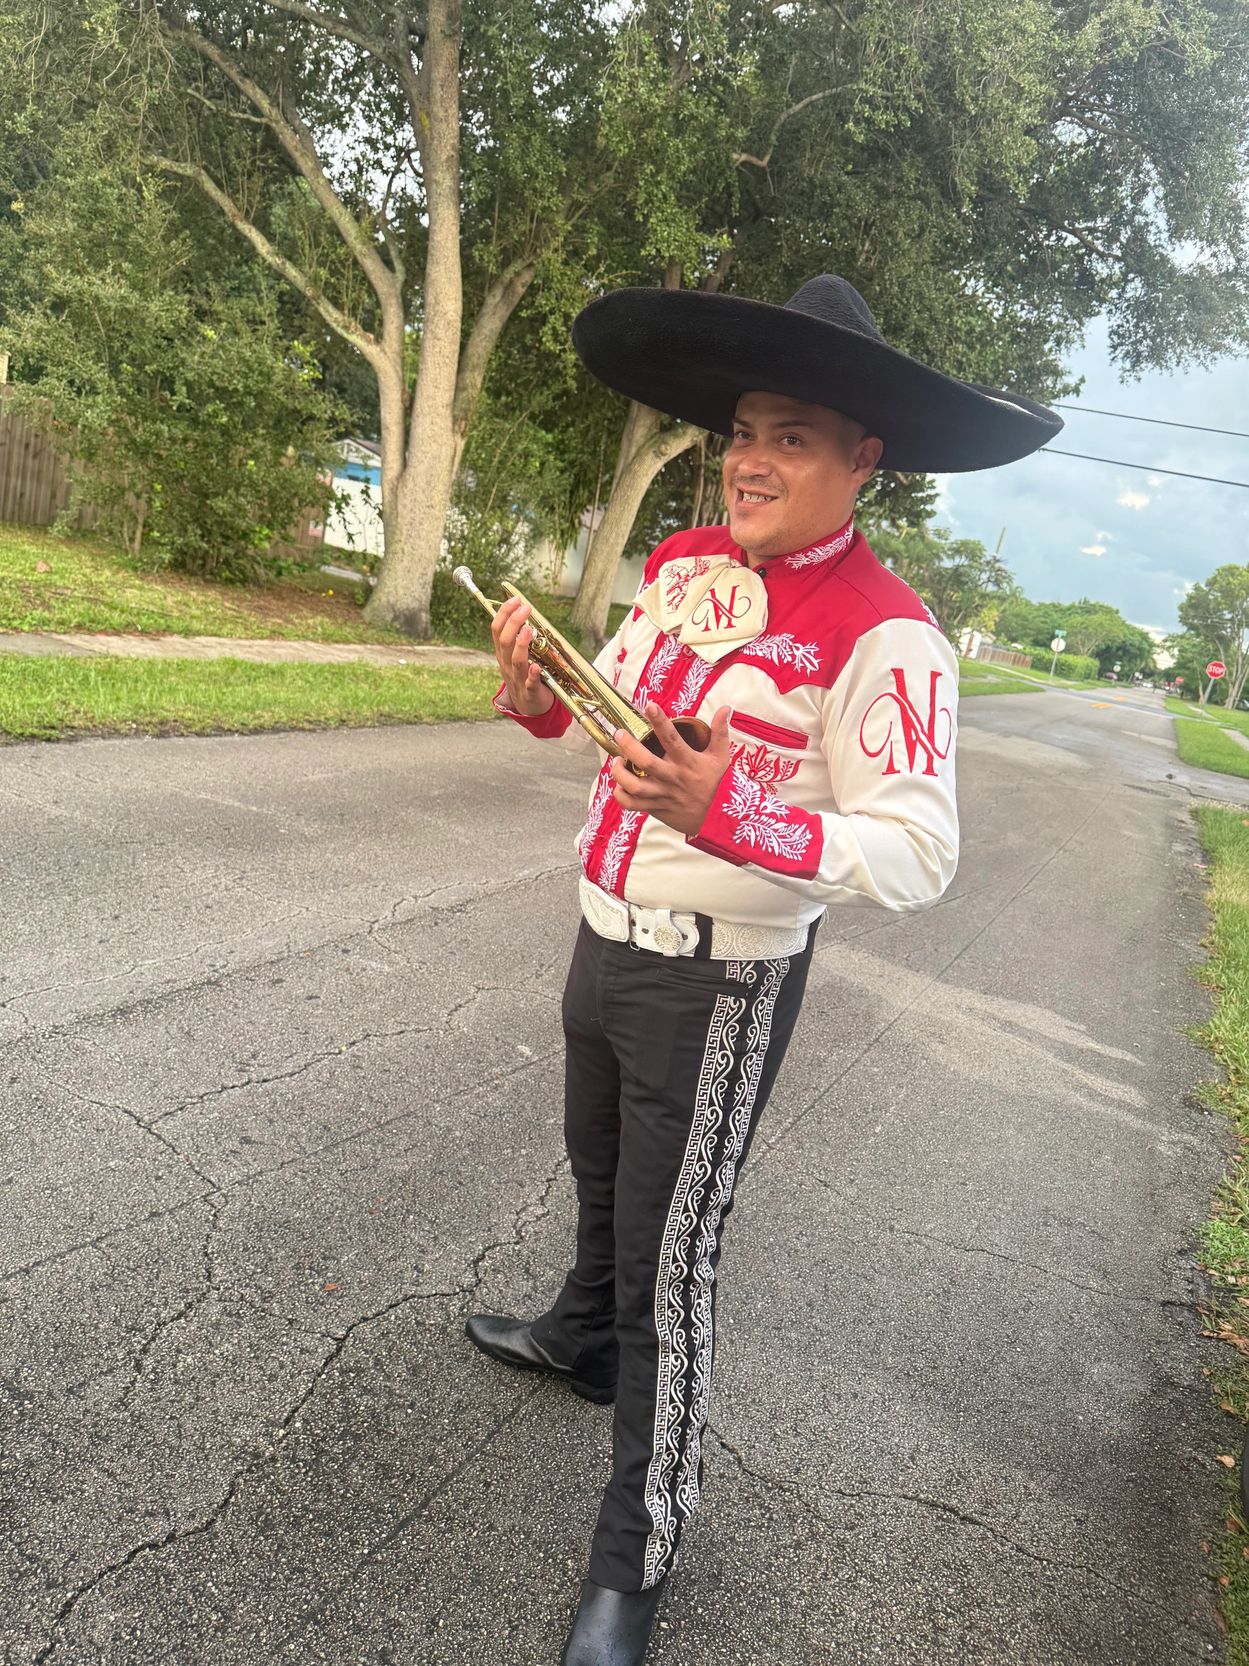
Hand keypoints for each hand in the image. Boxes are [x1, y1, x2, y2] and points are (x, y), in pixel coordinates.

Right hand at [491, 595, 553, 717]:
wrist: (528, 706)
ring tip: (527, 629)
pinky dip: (533, 675)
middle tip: (525, 607)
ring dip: (521, 644)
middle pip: (504, 642)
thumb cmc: (524, 675)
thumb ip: (518, 635)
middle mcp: (507, 664)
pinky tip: (536, 666)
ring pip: (515, 661)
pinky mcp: (530, 692)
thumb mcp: (516, 654)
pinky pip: (530, 683)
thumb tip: (522, 609)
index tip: (515, 599)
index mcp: (502, 653)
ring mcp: (517, 678)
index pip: (497, 629)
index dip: (504, 613)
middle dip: (513, 622)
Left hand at [610, 704, 732, 835]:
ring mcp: (663, 795)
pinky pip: (633, 805)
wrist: (718, 819)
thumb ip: (720, 732)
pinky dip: (621, 796)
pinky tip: (619, 785)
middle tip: (619, 734)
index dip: (660, 722)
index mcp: (688, 762)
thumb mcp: (722, 757)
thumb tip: (725, 708)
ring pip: (635, 786)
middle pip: (646, 762)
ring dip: (620, 773)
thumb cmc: (718, 784)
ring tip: (616, 761)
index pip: (673, 739)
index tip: (650, 706)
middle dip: (629, 746)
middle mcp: (674, 778)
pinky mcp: (656, 808)